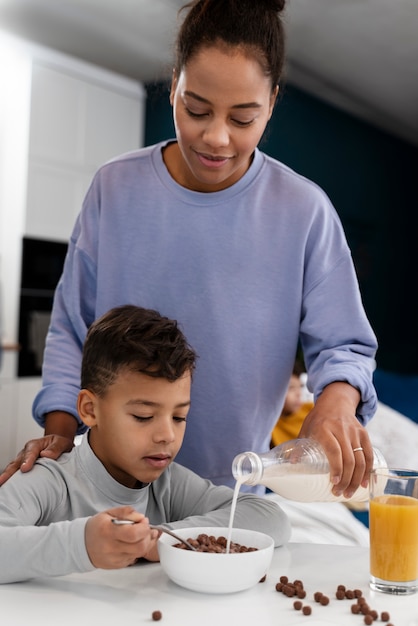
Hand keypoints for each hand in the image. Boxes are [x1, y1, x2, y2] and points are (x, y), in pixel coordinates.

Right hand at [0, 435, 73, 485]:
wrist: (58, 446)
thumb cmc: (59, 444)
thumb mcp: (62, 443)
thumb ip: (56, 448)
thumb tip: (47, 454)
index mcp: (35, 445)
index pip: (30, 452)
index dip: (27, 460)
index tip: (25, 469)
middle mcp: (26, 453)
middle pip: (16, 462)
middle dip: (9, 472)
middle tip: (2, 480)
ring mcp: (22, 461)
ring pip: (13, 469)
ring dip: (7, 477)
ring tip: (1, 485)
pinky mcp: (23, 469)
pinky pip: (16, 475)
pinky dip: (11, 481)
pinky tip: (8, 489)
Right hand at [85, 506, 159, 568]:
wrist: (83, 544)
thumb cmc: (97, 527)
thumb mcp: (109, 513)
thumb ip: (126, 512)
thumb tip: (141, 517)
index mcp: (108, 532)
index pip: (133, 534)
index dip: (144, 527)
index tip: (144, 521)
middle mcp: (111, 548)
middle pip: (140, 547)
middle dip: (147, 536)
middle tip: (144, 529)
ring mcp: (114, 559)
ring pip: (139, 554)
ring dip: (144, 543)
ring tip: (140, 535)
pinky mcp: (117, 566)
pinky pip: (134, 559)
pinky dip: (137, 550)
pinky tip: (133, 543)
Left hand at [298, 382, 373, 498]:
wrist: (335, 402)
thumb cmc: (317, 419)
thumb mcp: (305, 430)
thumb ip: (299, 447)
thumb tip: (292, 465)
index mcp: (324, 428)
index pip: (333, 451)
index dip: (335, 468)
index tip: (333, 482)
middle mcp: (341, 429)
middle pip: (348, 459)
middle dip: (345, 480)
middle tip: (339, 493)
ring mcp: (354, 431)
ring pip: (360, 459)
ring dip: (356, 479)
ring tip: (349, 492)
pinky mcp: (363, 433)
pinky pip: (368, 454)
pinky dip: (368, 470)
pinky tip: (363, 483)